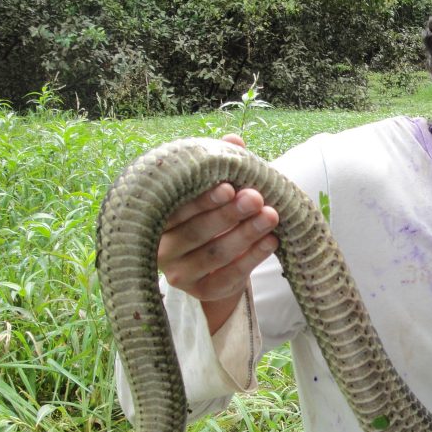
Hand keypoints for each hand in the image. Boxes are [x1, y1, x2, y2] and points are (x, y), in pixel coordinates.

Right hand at [158, 134, 279, 332]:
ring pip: (215, 255)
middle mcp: (163, 249)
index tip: (229, 186)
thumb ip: (219, 166)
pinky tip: (272, 241)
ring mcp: (180, 274)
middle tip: (256, 198)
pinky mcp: (201, 293)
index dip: (203, 199)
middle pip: (197, 232)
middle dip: (229, 214)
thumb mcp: (213, 192)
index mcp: (158, 219)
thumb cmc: (210, 218)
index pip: (178, 209)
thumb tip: (234, 138)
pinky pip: (228, 277)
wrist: (214, 264)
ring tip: (271, 216)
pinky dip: (253, 258)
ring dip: (246, 234)